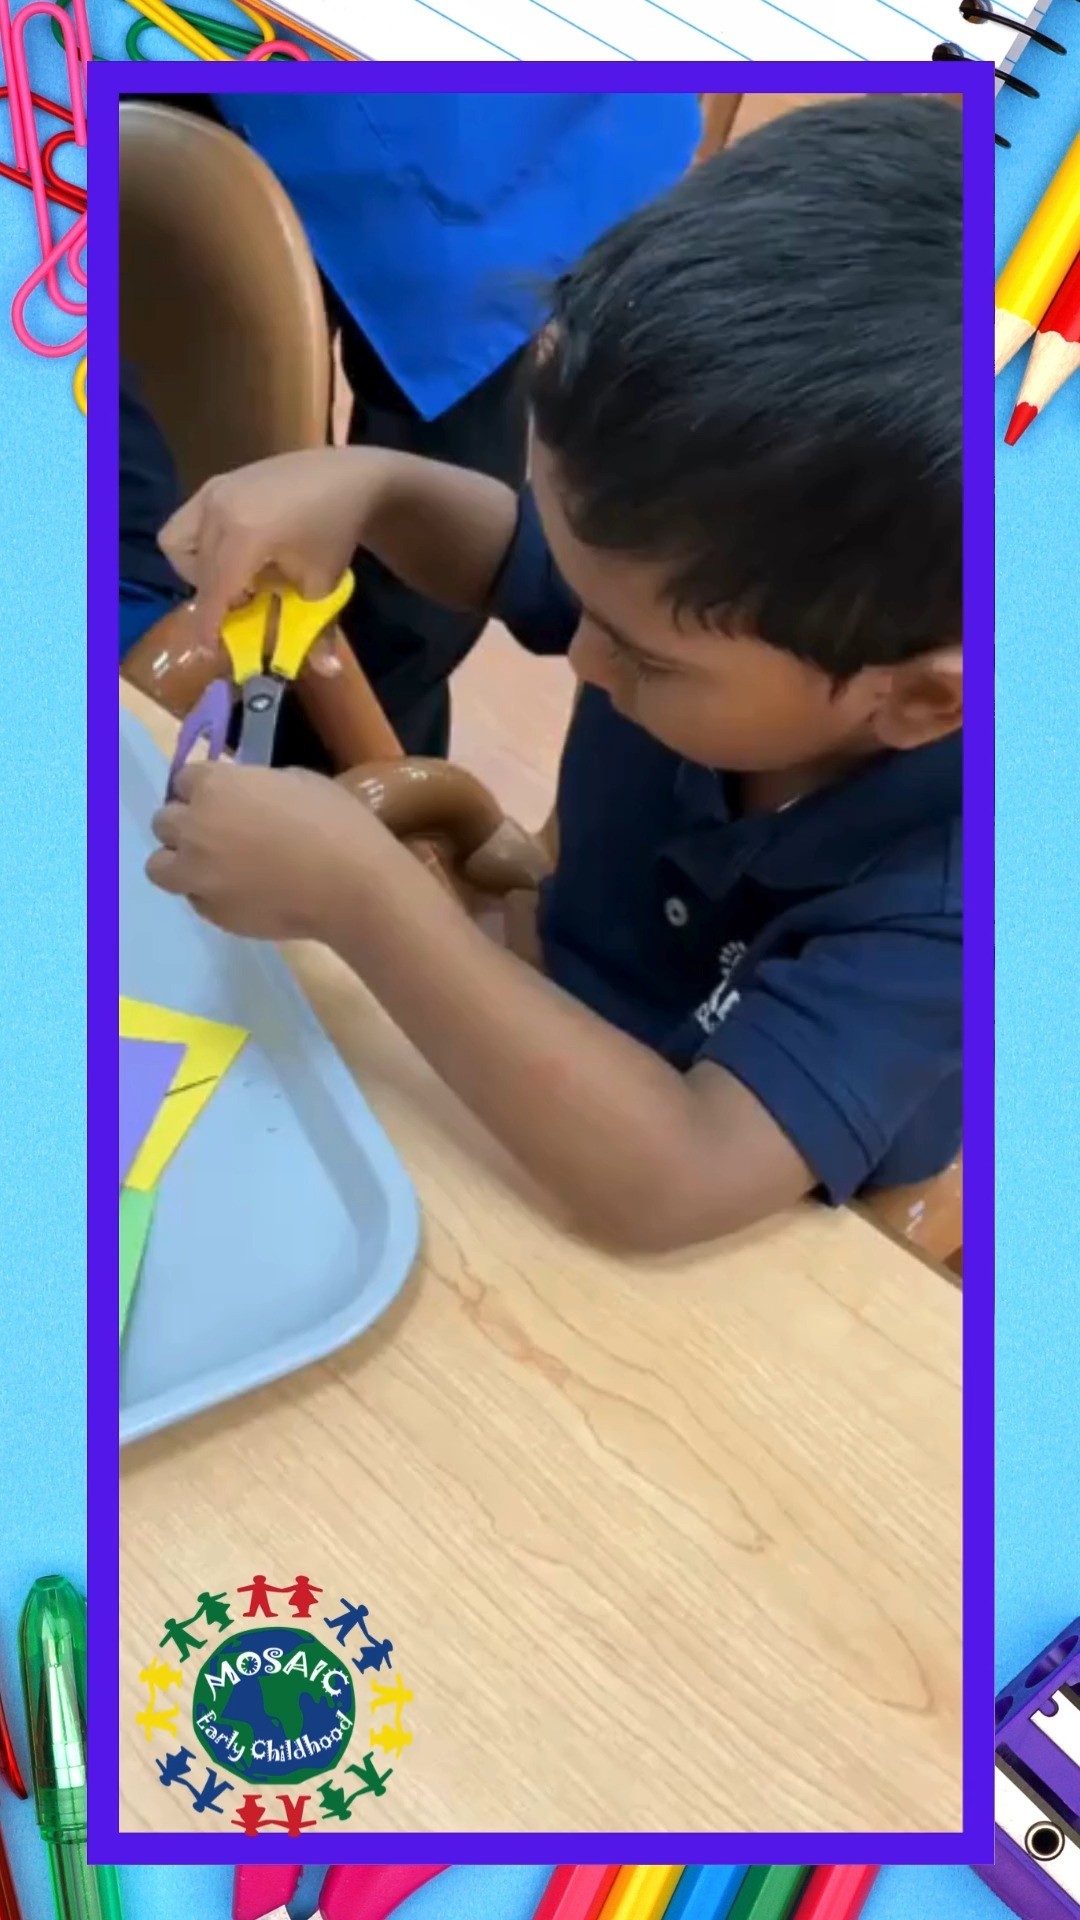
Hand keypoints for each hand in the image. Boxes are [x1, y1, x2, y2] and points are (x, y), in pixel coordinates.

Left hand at [146, 759, 393, 940]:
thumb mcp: (298, 781)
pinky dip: (210, 894)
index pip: (183, 779)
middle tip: (220, 833)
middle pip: (164, 821)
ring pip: (159, 866)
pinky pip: (195, 898)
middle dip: (188, 824)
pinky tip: (244, 893)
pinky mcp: (211, 912)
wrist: (353, 888)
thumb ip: (256, 785)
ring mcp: (198, 874)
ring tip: (215, 868)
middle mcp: (194, 828)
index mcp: (216, 787)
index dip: (204, 788)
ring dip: (180, 862)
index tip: (224, 798)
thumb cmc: (336, 823)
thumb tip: (246, 797)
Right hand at [157, 447, 392, 653]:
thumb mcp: (324, 583)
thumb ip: (317, 630)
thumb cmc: (335, 531)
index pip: (214, 590)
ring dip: (197, 567)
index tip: (209, 648)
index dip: (209, 624)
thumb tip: (328, 672)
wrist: (348, 478)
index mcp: (244, 535)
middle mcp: (219, 508)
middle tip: (244, 606)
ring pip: (178, 541)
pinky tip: (236, 552)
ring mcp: (215, 490)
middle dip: (213, 596)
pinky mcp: (218, 481)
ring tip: (235, 575)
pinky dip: (202, 543)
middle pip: (195, 569)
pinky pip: (189, 520)